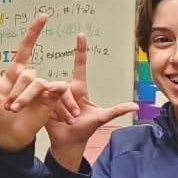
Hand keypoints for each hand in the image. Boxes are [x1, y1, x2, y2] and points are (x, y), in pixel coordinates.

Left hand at [0, 14, 72, 151]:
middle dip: (17, 91)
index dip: (33, 33)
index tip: (43, 16)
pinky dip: (49, 95)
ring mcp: (40, 88)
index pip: (25, 49)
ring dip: (25, 98)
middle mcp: (28, 79)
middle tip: (8, 106)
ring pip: (37, 83)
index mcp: (14, 74)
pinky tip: (45, 102)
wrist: (8, 135)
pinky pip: (55, 89)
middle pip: (28, 74)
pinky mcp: (50, 99)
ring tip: (15, 110)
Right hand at [46, 33, 138, 170]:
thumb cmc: (85, 129)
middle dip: (68, 104)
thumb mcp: (101, 118)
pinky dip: (51, 111)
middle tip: (74, 117)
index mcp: (79, 88)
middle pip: (62, 85)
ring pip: (52, 94)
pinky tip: (54, 119)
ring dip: (60, 109)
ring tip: (66, 120)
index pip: (80, 65)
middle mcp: (65, 89)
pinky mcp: (41, 103)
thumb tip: (136, 106)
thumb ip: (117, 110)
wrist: (68, 142)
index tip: (81, 34)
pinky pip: (42, 100)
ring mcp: (52, 95)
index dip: (80, 50)